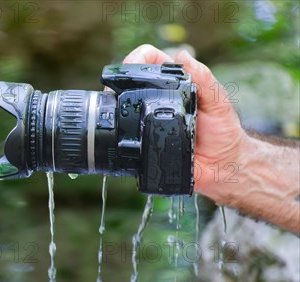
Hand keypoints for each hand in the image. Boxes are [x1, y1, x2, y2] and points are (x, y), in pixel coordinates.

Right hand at [122, 44, 247, 202]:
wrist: (220, 167)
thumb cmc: (224, 132)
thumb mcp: (218, 102)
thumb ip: (205, 79)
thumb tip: (183, 55)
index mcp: (175, 85)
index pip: (150, 61)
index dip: (138, 59)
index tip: (132, 66)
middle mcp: (158, 101)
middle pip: (130, 82)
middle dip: (120, 81)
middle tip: (119, 91)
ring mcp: (147, 121)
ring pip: (123, 107)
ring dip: (116, 105)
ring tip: (116, 107)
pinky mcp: (142, 143)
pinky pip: (126, 136)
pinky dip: (120, 132)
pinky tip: (120, 130)